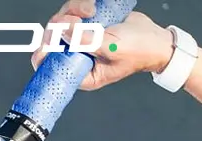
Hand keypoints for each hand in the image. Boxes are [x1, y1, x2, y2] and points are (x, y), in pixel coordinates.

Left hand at [30, 0, 176, 90]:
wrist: (156, 38)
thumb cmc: (141, 51)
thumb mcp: (111, 48)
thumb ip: (85, 41)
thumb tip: (62, 30)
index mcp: (82, 72)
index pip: (49, 65)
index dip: (45, 50)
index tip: (54, 37)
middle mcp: (78, 55)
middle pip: (52, 38)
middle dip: (62, 24)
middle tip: (77, 20)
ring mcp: (81, 38)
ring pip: (61, 21)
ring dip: (72, 11)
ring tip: (90, 11)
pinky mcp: (86, 24)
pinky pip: (72, 11)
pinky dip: (79, 6)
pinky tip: (92, 7)